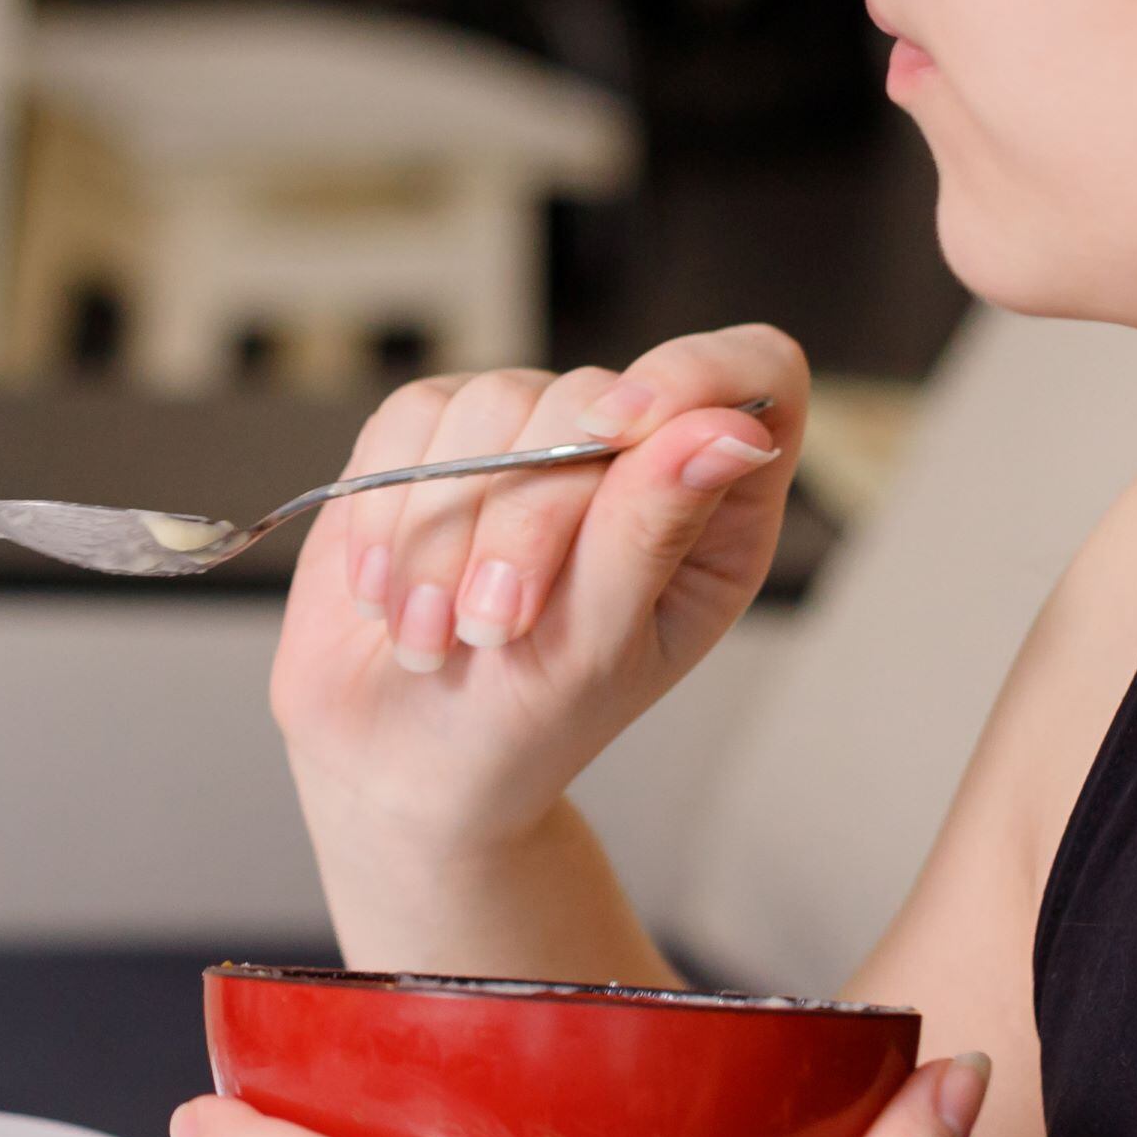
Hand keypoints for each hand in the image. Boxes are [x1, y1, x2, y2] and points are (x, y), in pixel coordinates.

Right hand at [270, 327, 808, 863]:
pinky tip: (385, 594)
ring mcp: (527, 441)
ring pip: (488, 403)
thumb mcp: (600, 648)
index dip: (691, 376)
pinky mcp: (433, 442)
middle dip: (521, 516)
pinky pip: (407, 419)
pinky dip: (385, 512)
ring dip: (438, 533)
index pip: (752, 374)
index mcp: (711, 510)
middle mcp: (626, 460)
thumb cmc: (524, 726)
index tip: (614, 431)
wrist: (402, 763)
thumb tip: (729, 430)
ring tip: (430, 636)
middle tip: (489, 626)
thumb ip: (652, 531)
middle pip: (590, 395)